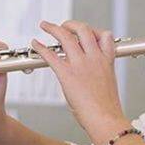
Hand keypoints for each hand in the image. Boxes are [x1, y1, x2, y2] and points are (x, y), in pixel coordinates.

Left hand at [30, 20, 129, 143]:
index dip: (94, 31)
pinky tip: (35, 43)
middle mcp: (94, 58)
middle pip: (83, 30)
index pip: (104, 36)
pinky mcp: (67, 74)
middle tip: (63, 25)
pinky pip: (51, 55)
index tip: (86, 33)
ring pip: (66, 36)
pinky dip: (40, 47)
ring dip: (53, 28)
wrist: (106, 120)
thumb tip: (90, 80)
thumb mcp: (109, 87)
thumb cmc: (107, 110)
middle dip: (71, 24)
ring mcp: (81, 64)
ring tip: (45, 25)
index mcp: (106, 62)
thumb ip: (99, 77)